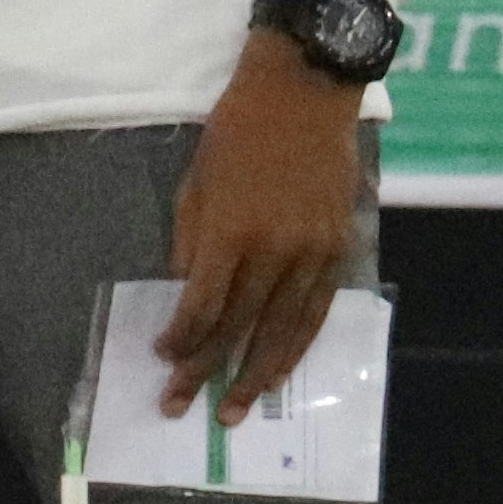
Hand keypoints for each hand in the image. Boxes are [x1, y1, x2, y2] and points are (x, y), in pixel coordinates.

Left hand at [157, 40, 362, 418]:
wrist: (305, 93)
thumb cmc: (236, 131)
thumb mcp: (195, 181)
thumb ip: (191, 243)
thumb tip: (186, 296)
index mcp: (229, 232)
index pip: (201, 306)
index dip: (180, 339)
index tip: (162, 357)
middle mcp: (274, 251)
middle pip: (237, 327)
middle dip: (207, 371)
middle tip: (182, 406)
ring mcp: (313, 253)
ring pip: (283, 331)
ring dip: (257, 375)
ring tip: (236, 410)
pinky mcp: (340, 249)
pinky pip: (318, 312)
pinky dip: (297, 346)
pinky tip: (280, 371)